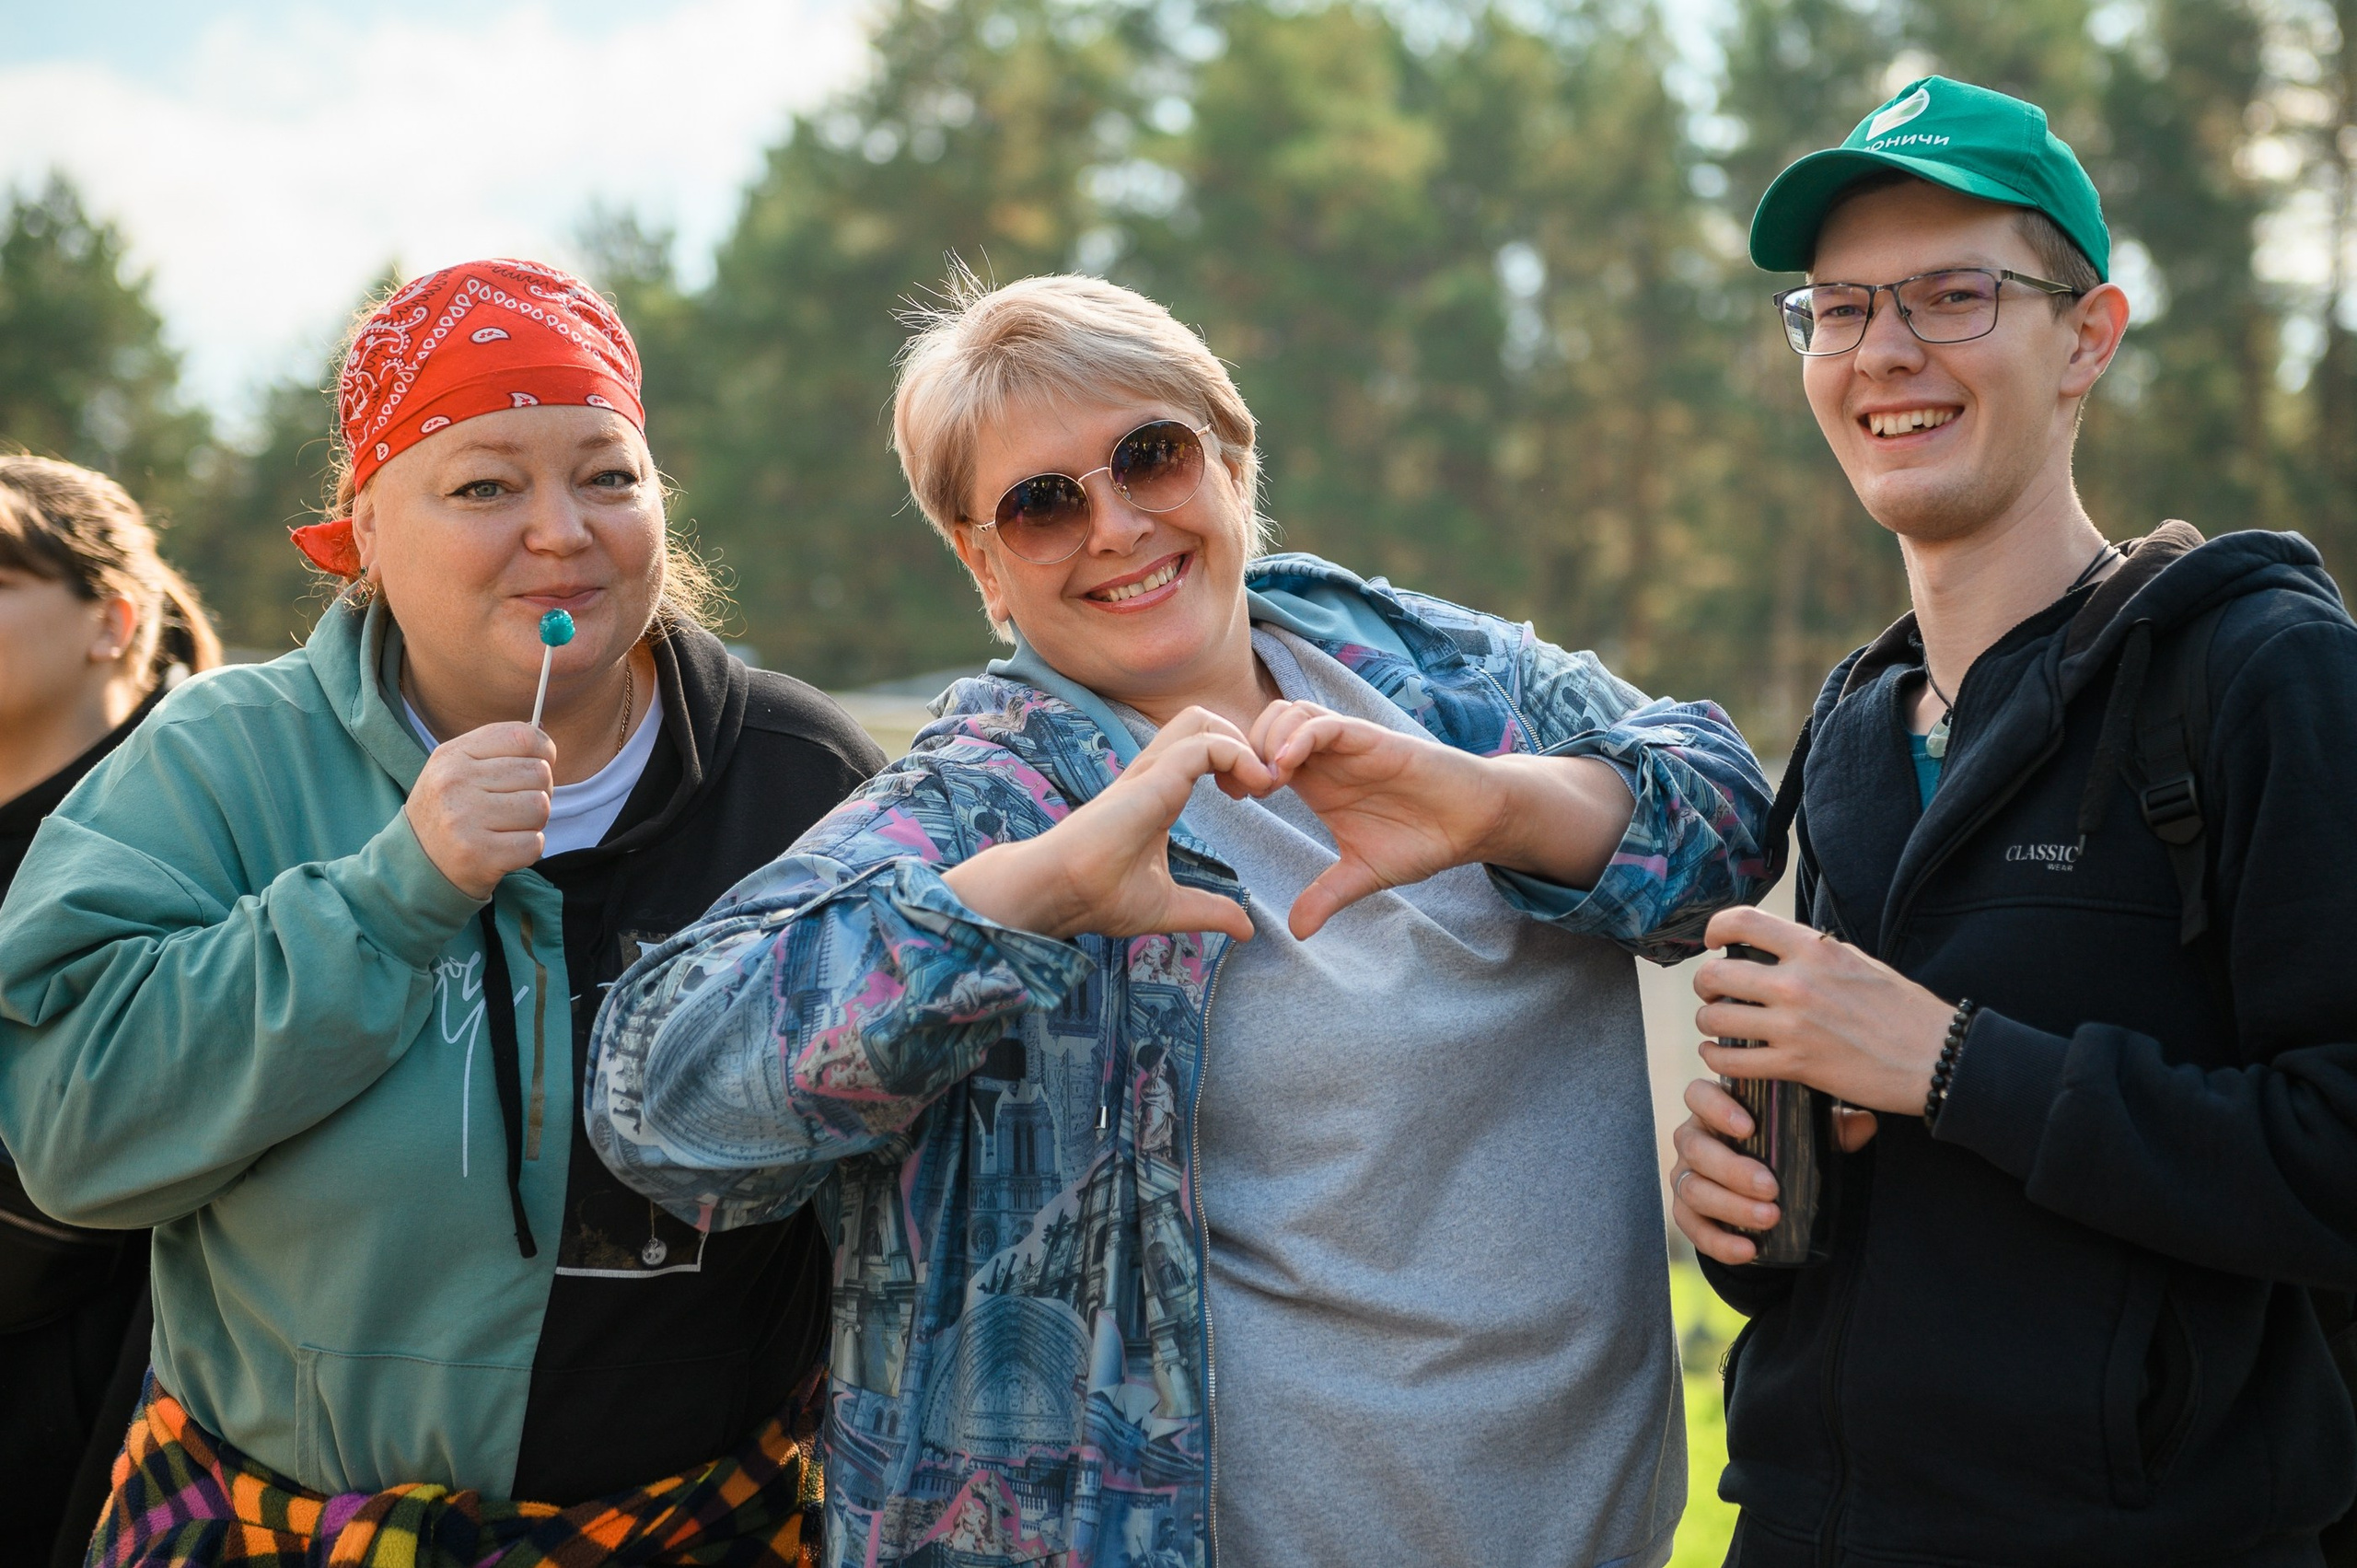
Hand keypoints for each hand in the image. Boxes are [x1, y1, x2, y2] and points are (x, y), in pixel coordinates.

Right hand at [404, 722, 556, 900]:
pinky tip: (506, 847)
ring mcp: (466, 819)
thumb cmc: (449, 810)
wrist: (415, 862)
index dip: (544, 750)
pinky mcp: (479, 854)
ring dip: (535, 821)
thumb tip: (544, 736)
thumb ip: (497, 749)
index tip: (541, 763)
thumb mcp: (457, 767)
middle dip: (539, 790)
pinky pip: (535, 843)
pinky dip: (529, 848)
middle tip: (517, 804)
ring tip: (509, 826)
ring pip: (540, 807)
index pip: (521, 737)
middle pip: (538, 773)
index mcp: (453, 755)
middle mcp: (456, 783)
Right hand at [942, 707, 1274, 942]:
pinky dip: (1237, 756)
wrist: (1060, 894)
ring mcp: (1151, 773)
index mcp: (1158, 794)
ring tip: (1258, 784)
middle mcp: (1154, 775)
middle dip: (1242, 741)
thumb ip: (1209, 910)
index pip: (1201, 748)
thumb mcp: (1169, 906)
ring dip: (1241, 745)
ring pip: (1201, 721)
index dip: (1237, 761)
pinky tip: (1250, 789)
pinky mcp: (1152, 780)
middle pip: (1201, 721)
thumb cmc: (1098, 896)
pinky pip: (1204, 745)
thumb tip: (1246, 929)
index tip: (1255, 797)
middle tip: (1260, 786)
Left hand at [1251, 701, 1494, 937]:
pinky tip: (1288, 769)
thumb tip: (1297, 932)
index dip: (1238, 767)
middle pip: (1265, 722)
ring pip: (1289, 712)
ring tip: (1268, 782)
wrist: (1472, 823)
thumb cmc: (1422, 839)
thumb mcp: (1363, 874)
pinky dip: (1299, 738)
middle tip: (1244, 789)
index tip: (1232, 798)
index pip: (1261, 751)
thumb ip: (1327, 896)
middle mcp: (1327, 757)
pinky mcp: (1372, 739)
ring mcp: (1348, 744)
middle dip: (1244, 748)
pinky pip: (1326, 724)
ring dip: (1268, 740)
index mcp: (1317, 781)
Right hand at [1670, 1076, 1878, 1264]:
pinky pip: (1691, 1228)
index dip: (1716, 1108)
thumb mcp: (1809, 1134)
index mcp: (1714, 1110)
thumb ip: (1834, 1126)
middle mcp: (1693, 1139)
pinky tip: (1748, 1249)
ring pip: (1692, 1189)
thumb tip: (1865, 1124)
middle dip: (1731, 1169)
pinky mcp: (1686, 1212)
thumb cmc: (1784, 1148)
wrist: (1766, 1193)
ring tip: (1770, 1218)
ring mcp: (1685, 1176)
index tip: (1748, 1128)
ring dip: (1730, 1206)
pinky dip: (1718, 1242)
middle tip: (1771, 1187)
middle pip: (1695, 1147)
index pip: (1698, 1094)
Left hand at [1691, 905, 1954, 1114]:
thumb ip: (1812, 953)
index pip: (1742, 921)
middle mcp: (1797, 982)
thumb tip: (1774, 949)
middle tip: (1713, 994)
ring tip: (1718, 1027)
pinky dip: (1717, 1059)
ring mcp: (1793, 1025)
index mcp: (1814, 949)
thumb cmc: (1901, 1008)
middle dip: (1704, 985)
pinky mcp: (1795, 1065)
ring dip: (1708, 1023)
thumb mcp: (1856, 961)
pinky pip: (1731, 1062)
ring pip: (1715, 1019)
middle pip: (1715, 974)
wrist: (1935, 1055)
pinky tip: (1721, 1056)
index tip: (1714, 944)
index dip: (1716, 929)